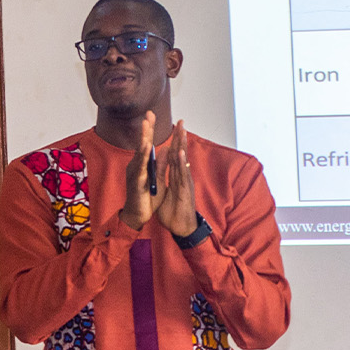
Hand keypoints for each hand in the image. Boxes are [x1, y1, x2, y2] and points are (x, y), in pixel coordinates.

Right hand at [119, 112, 161, 229]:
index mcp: (143, 165)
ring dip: (144, 138)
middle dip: (146, 129)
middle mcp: (137, 166)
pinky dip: (144, 157)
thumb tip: (166, 149)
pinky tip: (147, 148)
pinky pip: (140, 168)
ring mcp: (135, 174)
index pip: (147, 144)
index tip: (151, 115)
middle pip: (142, 144)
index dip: (149, 130)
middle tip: (148, 114)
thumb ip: (161, 164)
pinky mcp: (136, 183)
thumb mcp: (157, 178)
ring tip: (147, 125)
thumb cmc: (146, 198)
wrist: (137, 216)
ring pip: (140, 154)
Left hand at [156, 120, 198, 237]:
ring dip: (183, 145)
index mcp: (178, 175)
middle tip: (181, 121)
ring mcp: (185, 182)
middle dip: (181, 137)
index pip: (176, 155)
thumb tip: (164, 167)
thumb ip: (166, 176)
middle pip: (181, 154)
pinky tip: (180, 152)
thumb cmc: (175, 210)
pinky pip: (182, 175)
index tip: (175, 126)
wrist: (181, 228)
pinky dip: (182, 163)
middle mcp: (183, 176)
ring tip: (182, 130)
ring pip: (183, 162)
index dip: (175, 140)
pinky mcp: (185, 190)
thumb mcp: (167, 190)